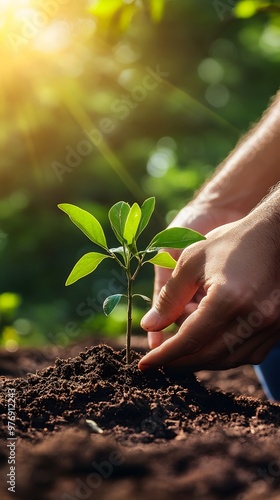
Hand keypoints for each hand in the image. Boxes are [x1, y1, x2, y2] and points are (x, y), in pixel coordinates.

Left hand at [139, 213, 279, 370]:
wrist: (275, 234)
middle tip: (162, 360)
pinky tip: (211, 338)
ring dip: (203, 357)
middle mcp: (253, 318)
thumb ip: (169, 298)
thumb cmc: (230, 242)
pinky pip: (249, 354)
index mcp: (228, 299)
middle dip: (181, 361)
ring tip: (185, 342)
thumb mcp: (191, 262)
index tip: (144, 365)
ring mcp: (271, 325)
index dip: (164, 356)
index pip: (190, 340)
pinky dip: (225, 353)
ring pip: (230, 359)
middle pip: (209, 356)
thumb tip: (149, 326)